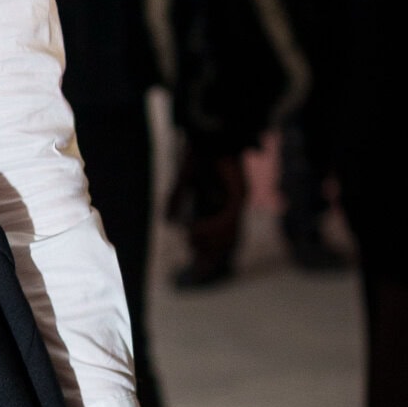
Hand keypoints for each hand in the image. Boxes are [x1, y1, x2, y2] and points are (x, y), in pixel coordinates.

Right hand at [170, 143, 245, 285]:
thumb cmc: (200, 154)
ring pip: (229, 232)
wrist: (211, 137)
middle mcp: (236, 206)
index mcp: (225, 204)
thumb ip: (177, 199)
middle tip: (197, 270)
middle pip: (228, 241)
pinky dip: (212, 227)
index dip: (211, 253)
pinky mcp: (239, 194)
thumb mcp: (185, 180)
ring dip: (210, 242)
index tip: (198, 268)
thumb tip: (167, 221)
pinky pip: (228, 218)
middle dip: (212, 256)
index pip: (222, 236)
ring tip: (190, 244)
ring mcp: (240, 201)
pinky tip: (195, 229)